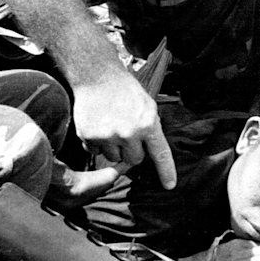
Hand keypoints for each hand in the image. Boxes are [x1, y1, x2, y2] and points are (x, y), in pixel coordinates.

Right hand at [72, 71, 176, 189]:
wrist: (96, 75)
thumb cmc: (124, 88)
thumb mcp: (146, 105)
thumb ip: (150, 129)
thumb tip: (149, 154)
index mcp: (147, 123)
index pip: (160, 153)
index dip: (166, 171)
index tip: (169, 186)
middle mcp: (129, 133)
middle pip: (134, 161)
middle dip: (131, 151)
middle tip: (126, 133)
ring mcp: (108, 136)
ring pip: (114, 159)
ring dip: (113, 148)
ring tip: (111, 125)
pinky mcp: (90, 137)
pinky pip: (96, 152)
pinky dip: (97, 143)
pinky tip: (98, 125)